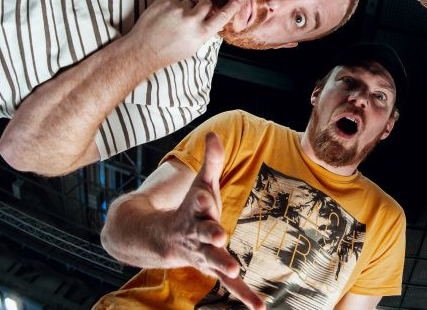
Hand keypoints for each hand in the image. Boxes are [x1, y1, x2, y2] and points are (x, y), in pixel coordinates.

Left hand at [127, 0, 241, 68]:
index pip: (222, 16)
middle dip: (203, 7)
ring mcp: (177, 9)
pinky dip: (173, 5)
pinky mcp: (164, 1)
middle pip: (206, 2)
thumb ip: (204, 31)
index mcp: (200, 33)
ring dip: (186, 7)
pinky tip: (166, 17)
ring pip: (190, 0)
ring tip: (174, 21)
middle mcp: (191, 20)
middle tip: (193, 16)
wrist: (142, 50)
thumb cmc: (168, 52)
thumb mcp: (193, 47)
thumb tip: (214, 18)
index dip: (232, 6)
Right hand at [161, 133, 265, 309]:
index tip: (202, 193)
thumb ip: (211, 161)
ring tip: (233, 269)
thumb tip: (214, 134)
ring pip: (214, 261)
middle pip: (205, 234)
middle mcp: (199, 234)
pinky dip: (244, 296)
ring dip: (223, 265)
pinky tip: (259, 307)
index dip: (201, 198)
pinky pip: (231, 284)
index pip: (199, 202)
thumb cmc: (192, 208)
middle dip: (211, 234)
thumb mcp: (201, 183)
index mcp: (197, 211)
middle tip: (218, 235)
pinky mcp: (216, 270)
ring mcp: (206, 255)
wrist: (167, 240)